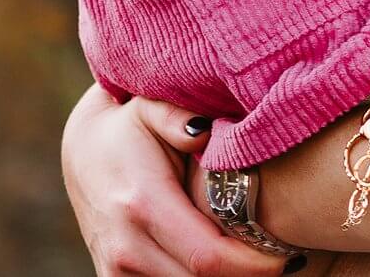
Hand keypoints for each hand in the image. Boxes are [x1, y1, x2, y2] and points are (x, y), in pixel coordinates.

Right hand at [61, 84, 286, 276]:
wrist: (82, 155)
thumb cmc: (129, 129)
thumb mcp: (150, 109)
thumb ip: (177, 117)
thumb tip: (206, 130)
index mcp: (143, 204)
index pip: (209, 257)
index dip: (254, 265)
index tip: (287, 255)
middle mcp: (126, 247)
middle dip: (247, 274)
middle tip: (282, 256)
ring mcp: (117, 271)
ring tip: (256, 257)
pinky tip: (225, 263)